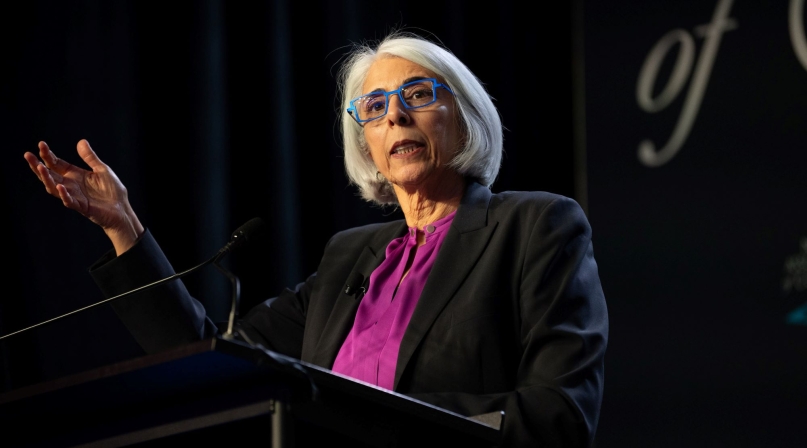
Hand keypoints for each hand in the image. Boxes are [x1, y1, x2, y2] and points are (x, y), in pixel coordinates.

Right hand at [24, 140, 143, 254]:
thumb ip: (90, 158)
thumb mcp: (102, 169)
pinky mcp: (82, 207)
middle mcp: (71, 185)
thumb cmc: (112, 190)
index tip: (41, 144)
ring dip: (46, 179)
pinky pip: (69, 201)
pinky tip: (60, 186)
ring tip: (39, 168)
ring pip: (54, 188)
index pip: (56, 164)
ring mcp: (74, 196)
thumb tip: (81, 141)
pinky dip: (64, 195)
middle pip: (50, 175)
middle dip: (38, 165)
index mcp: (74, 175)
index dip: (48, 155)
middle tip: (28, 155)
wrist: (122, 209)